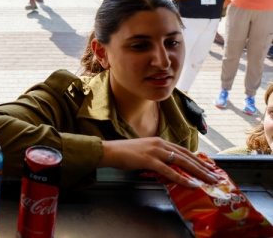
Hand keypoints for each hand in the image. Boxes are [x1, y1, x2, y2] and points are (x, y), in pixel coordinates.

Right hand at [99, 137, 218, 187]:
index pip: (184, 150)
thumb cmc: (124, 153)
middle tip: (215, 176)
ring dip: (198, 172)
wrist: (110, 151)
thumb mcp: (144, 151)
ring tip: (209, 180)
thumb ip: (157, 156)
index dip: (198, 159)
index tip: (209, 166)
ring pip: (182, 162)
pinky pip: (169, 171)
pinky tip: (191, 184)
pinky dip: (182, 178)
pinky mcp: (149, 160)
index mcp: (160, 141)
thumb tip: (167, 166)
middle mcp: (160, 144)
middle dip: (203, 167)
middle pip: (187, 156)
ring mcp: (155, 151)